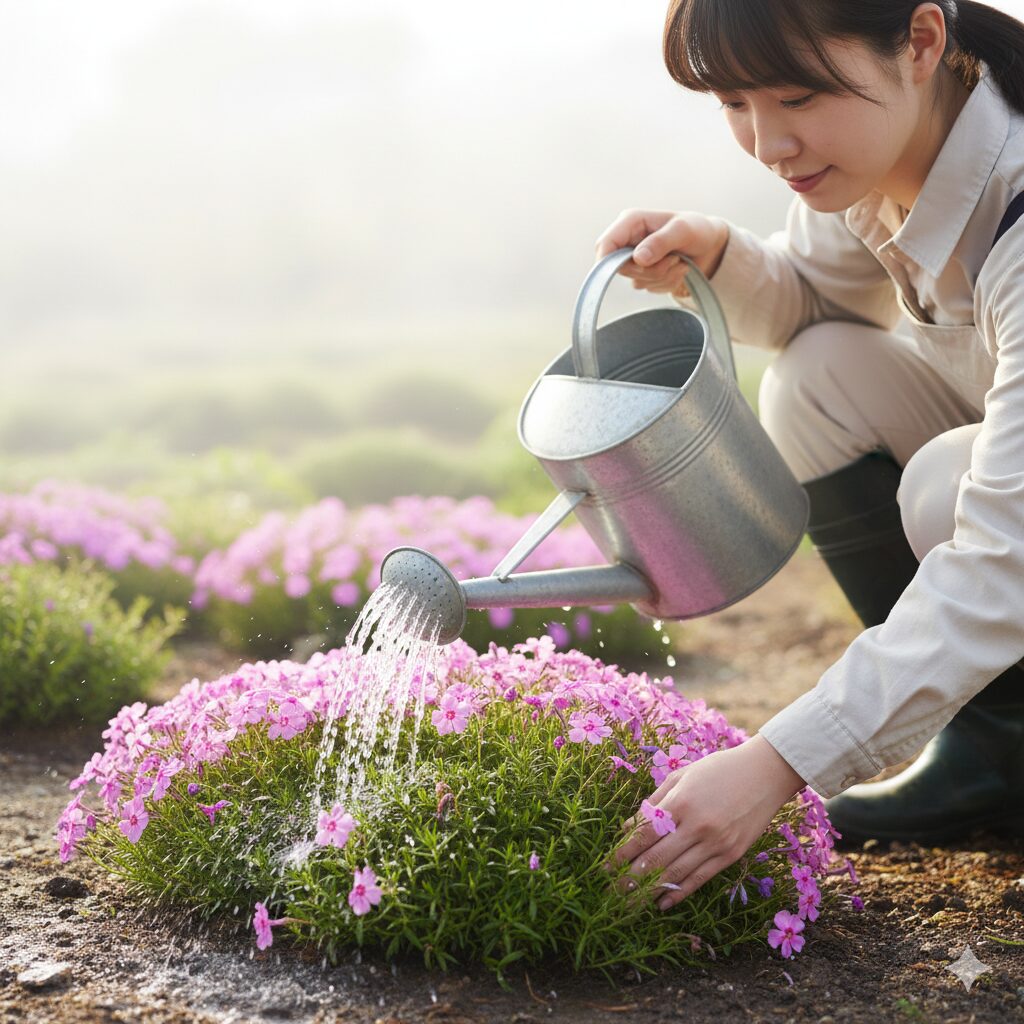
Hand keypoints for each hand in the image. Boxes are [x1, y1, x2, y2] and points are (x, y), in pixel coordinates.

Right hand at [594, 209, 729, 299]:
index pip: (605, 244)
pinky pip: (648, 288)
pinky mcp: (643, 274)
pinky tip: (677, 269)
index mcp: (631, 222)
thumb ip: (660, 242)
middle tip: (674, 259)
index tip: (624, 269)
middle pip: (621, 268)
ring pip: (637, 281)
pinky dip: (666, 283)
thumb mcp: (683, 230)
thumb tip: (638, 258)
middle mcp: (629, 241)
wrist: (710, 246)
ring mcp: (635, 259)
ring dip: (663, 276)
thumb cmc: (697, 230)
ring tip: (680, 261)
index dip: (607, 261)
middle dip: (650, 270)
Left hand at [606, 734, 805, 910]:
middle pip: (656, 859)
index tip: (605, 868)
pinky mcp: (731, 855)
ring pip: (676, 874)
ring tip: (630, 903)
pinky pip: (700, 879)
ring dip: (650, 891)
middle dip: (630, 878)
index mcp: (681, 802)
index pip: (644, 835)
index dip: (622, 854)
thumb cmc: (718, 770)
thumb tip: (627, 829)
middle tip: (611, 893)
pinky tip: (662, 903)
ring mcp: (716, 843)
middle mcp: (697, 825)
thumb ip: (654, 803)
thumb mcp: (681, 777)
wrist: (765, 773)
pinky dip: (679, 894)